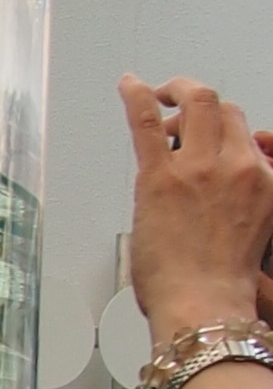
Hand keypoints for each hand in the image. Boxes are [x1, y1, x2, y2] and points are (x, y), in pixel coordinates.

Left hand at [122, 75, 272, 350]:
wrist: (205, 304)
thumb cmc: (225, 283)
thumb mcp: (258, 231)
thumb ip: (246, 199)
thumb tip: (226, 190)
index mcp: (263, 180)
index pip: (248, 134)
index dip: (227, 131)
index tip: (210, 139)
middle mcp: (237, 165)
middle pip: (225, 111)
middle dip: (201, 107)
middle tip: (178, 107)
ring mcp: (199, 167)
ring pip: (197, 104)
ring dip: (177, 94)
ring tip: (158, 97)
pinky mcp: (160, 176)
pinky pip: (146, 122)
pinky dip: (136, 96)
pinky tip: (129, 84)